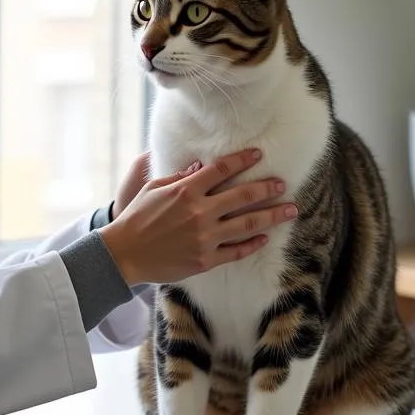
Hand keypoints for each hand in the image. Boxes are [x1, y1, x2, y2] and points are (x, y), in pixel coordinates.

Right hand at [98, 149, 296, 286]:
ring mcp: (205, 238)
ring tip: (290, 210)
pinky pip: (236, 252)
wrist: (124, 254)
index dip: (243, 159)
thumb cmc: (136, 217)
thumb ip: (180, 178)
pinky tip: (265, 237)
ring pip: (248, 225)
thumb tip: (201, 169)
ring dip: (272, 215)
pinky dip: (252, 244)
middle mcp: (199, 213)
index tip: (259, 154)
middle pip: (243, 196)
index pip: (221, 169)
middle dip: (267, 187)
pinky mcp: (205, 260)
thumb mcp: (154, 189)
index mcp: (186, 191)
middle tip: (283, 183)